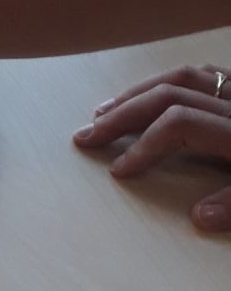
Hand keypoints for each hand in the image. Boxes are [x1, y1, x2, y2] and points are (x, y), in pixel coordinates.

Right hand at [74, 63, 230, 231]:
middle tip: (88, 133)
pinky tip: (149, 95)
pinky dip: (168, 82)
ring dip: (139, 93)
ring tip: (105, 110)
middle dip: (124, 115)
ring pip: (182, 77)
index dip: (143, 146)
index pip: (178, 125)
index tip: (119, 170)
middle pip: (170, 95)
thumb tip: (200, 216)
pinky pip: (202, 74)